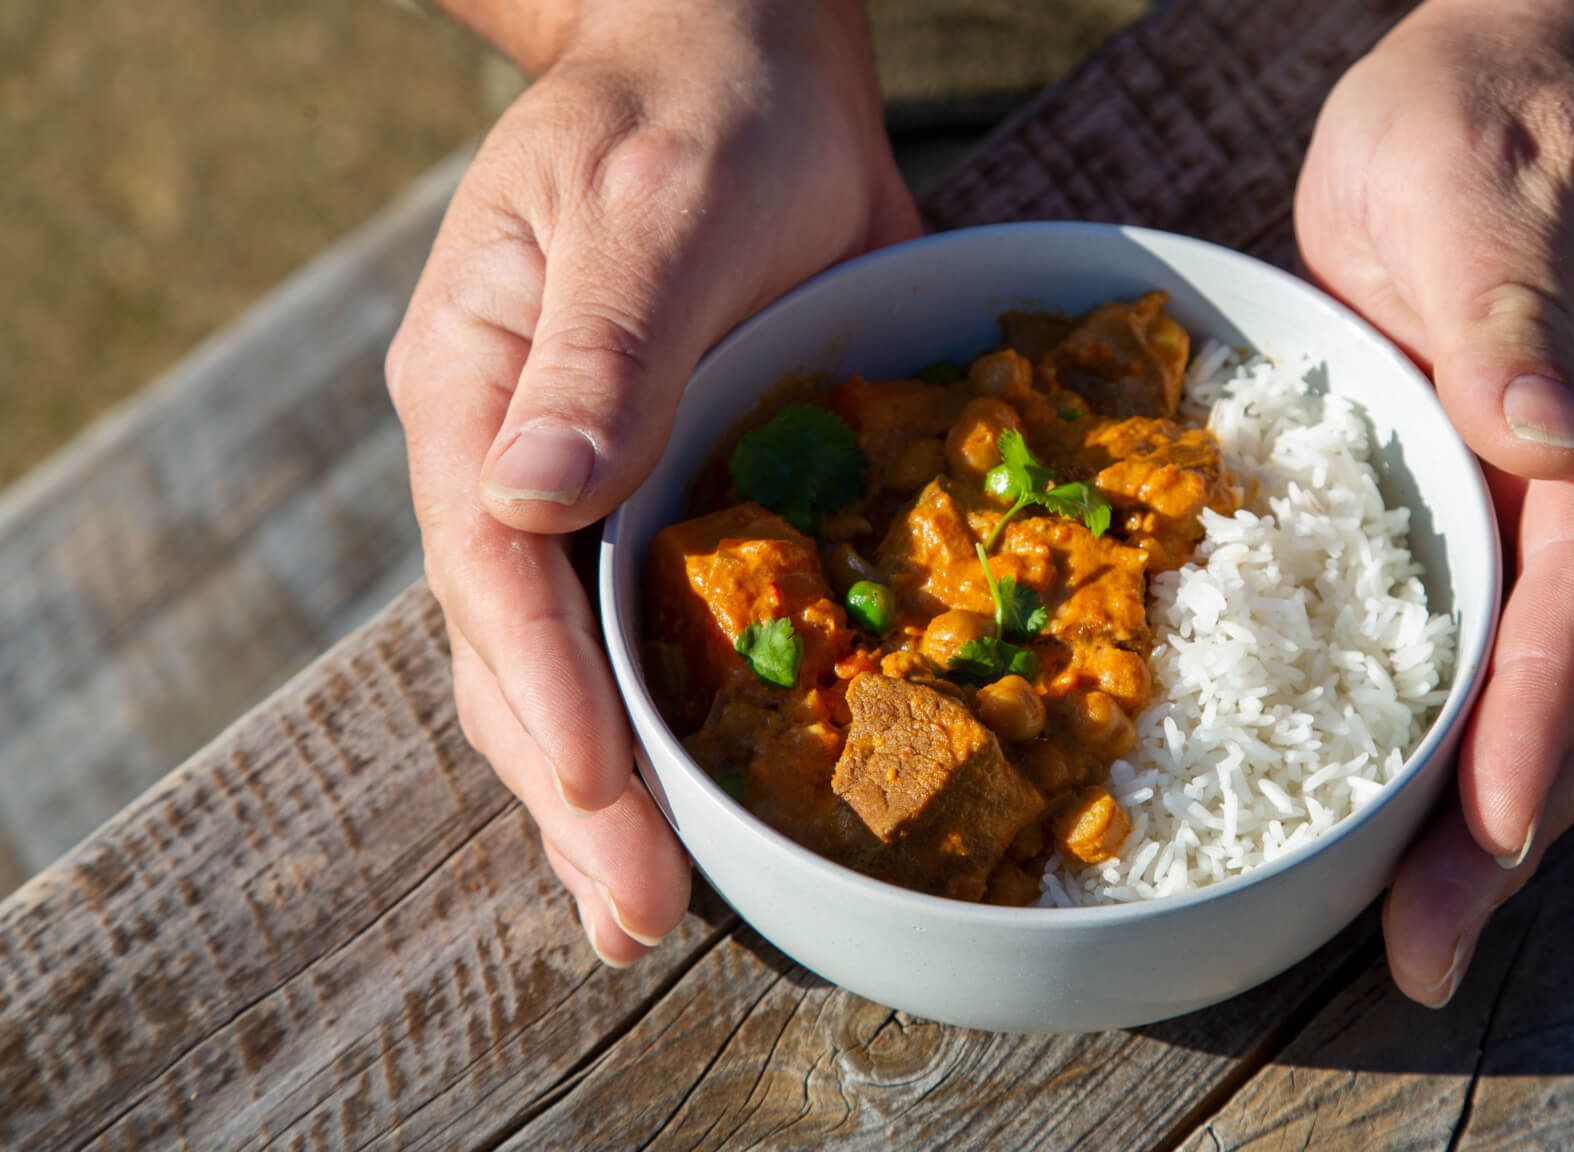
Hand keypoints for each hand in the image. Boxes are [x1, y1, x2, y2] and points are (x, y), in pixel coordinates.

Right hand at [386, 0, 917, 965]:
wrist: (748, 70)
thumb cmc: (693, 114)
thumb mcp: (649, 208)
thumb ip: (601, 351)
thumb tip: (530, 498)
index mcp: (477, 386)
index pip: (493, 565)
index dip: (546, 687)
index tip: (600, 794)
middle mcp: (515, 456)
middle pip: (518, 648)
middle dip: (575, 788)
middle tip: (635, 915)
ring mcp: (589, 486)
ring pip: (577, 661)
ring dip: (611, 790)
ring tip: (647, 910)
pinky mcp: (672, 494)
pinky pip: (662, 626)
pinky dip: (681, 720)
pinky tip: (710, 803)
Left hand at [1295, 0, 1573, 1003]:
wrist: (1512, 85)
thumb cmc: (1488, 113)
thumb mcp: (1476, 176)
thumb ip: (1509, 307)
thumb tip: (1549, 439)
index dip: (1545, 709)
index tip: (1498, 824)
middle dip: (1508, 823)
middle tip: (1425, 950)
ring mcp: (1560, 505)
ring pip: (1544, 690)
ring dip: (1480, 820)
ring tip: (1409, 936)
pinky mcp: (1493, 511)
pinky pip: (1483, 650)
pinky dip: (1447, 748)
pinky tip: (1390, 826)